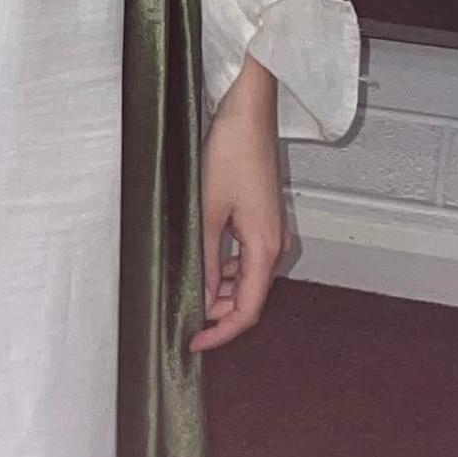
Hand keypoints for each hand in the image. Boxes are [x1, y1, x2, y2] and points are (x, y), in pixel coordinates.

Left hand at [194, 59, 289, 354]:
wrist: (248, 113)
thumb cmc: (231, 153)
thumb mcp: (206, 211)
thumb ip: (205, 257)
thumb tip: (199, 293)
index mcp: (265, 247)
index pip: (248, 309)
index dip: (222, 333)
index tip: (195, 343)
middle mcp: (275, 244)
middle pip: (248, 297)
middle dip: (217, 314)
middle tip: (182, 320)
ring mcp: (271, 231)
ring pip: (245, 278)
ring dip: (218, 290)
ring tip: (185, 291)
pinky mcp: (262, 219)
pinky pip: (245, 258)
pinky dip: (224, 268)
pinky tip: (200, 264)